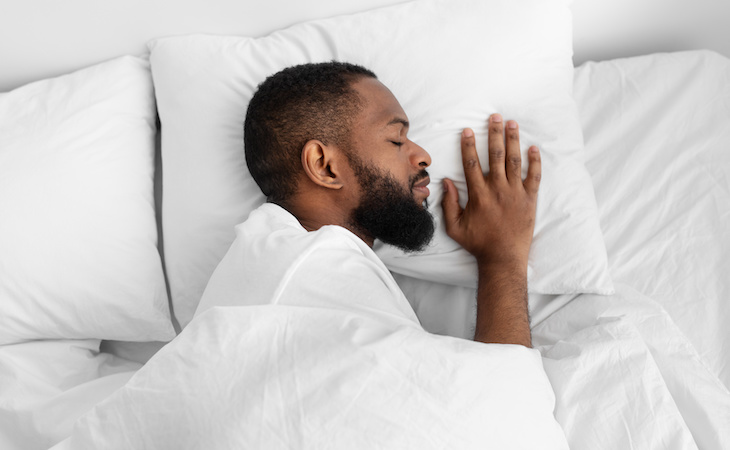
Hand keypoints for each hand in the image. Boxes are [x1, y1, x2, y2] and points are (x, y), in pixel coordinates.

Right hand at [441, 114, 540, 270]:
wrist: (503, 258)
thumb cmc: (478, 244)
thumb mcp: (454, 227)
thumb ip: (449, 204)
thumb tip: (446, 182)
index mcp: (478, 195)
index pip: (471, 164)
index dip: (469, 145)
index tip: (468, 130)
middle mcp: (497, 190)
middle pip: (495, 155)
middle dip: (494, 134)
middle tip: (495, 117)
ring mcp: (515, 193)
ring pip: (514, 161)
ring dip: (513, 140)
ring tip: (512, 123)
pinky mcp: (529, 200)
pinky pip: (534, 177)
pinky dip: (535, 162)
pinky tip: (533, 148)